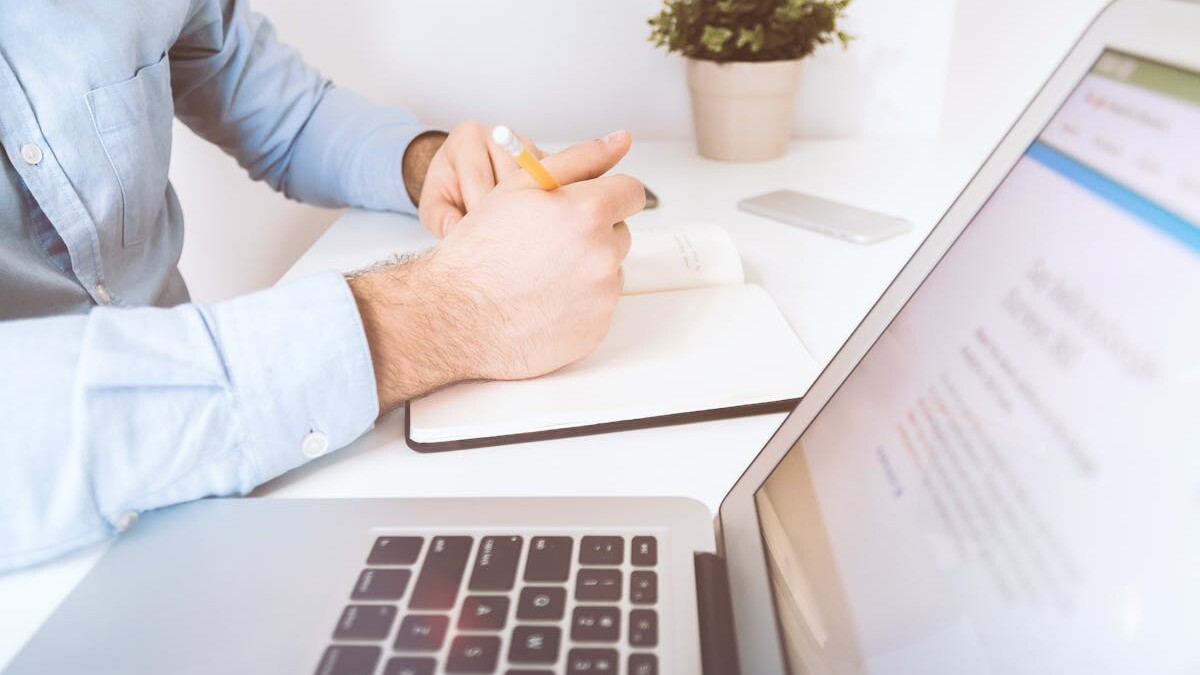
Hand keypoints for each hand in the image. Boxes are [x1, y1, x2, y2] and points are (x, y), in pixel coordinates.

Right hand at [349, 131, 642, 411]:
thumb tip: (620, 140)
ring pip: (610, 270)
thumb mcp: (521, 186)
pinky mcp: (597, 329)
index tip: (586, 204)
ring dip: (586, 268)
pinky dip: (579, 303)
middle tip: (547, 242)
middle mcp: (603, 255)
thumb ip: (579, 159)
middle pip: (620, 233)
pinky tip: (542, 301)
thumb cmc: (480, 250)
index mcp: (588, 212)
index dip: (606, 195)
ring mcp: (602, 296)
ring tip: (540, 274)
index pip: (631, 192)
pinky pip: (599, 306)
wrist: (455, 316)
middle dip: (592, 233)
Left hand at [415, 121, 543, 238]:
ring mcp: (526, 145)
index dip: (478, 209)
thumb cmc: (449, 191)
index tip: (477, 234)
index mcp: (466, 137)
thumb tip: (455, 230)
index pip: (478, 175)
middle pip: (510, 177)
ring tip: (513, 229)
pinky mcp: (546, 159)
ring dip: (526, 208)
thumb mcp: (433, 206)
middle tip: (498, 236)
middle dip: (504, 210)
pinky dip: (544, 204)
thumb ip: (440, 218)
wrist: (465, 179)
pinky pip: (552, 183)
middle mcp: (498, 134)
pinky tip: (530, 221)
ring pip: (535, 181)